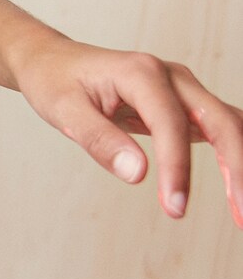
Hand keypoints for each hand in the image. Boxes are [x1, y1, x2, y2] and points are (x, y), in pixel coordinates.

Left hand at [7, 30, 242, 225]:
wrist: (53, 62)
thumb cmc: (55, 82)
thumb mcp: (63, 110)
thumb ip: (99, 140)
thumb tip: (137, 173)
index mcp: (141, 73)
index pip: (171, 123)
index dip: (177, 167)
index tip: (174, 207)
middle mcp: (171, 76)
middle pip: (220, 120)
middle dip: (237, 168)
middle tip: (240, 216)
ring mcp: (182, 89)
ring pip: (228, 124)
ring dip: (242, 165)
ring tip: (242, 212)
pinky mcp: (184, 105)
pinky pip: (219, 129)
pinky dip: (235, 157)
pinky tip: (238, 188)